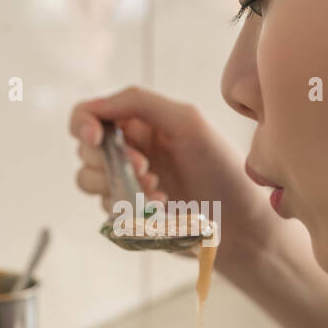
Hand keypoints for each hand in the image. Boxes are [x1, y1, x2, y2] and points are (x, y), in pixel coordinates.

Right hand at [69, 85, 276, 271]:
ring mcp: (129, 184)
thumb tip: (94, 106)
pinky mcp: (130, 214)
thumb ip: (139, 103)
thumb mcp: (188, 122)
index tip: (95, 137)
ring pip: (88, 180)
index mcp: (141, 123)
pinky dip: (128, 207)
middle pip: (85, 149)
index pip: (90, 114)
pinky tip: (161, 208)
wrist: (243, 225)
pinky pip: (106, 209)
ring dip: (116, 185)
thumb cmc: (224, 169)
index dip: (83, 123)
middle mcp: (131, 150)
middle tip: (146, 169)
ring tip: (156, 190)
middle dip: (107, 159)